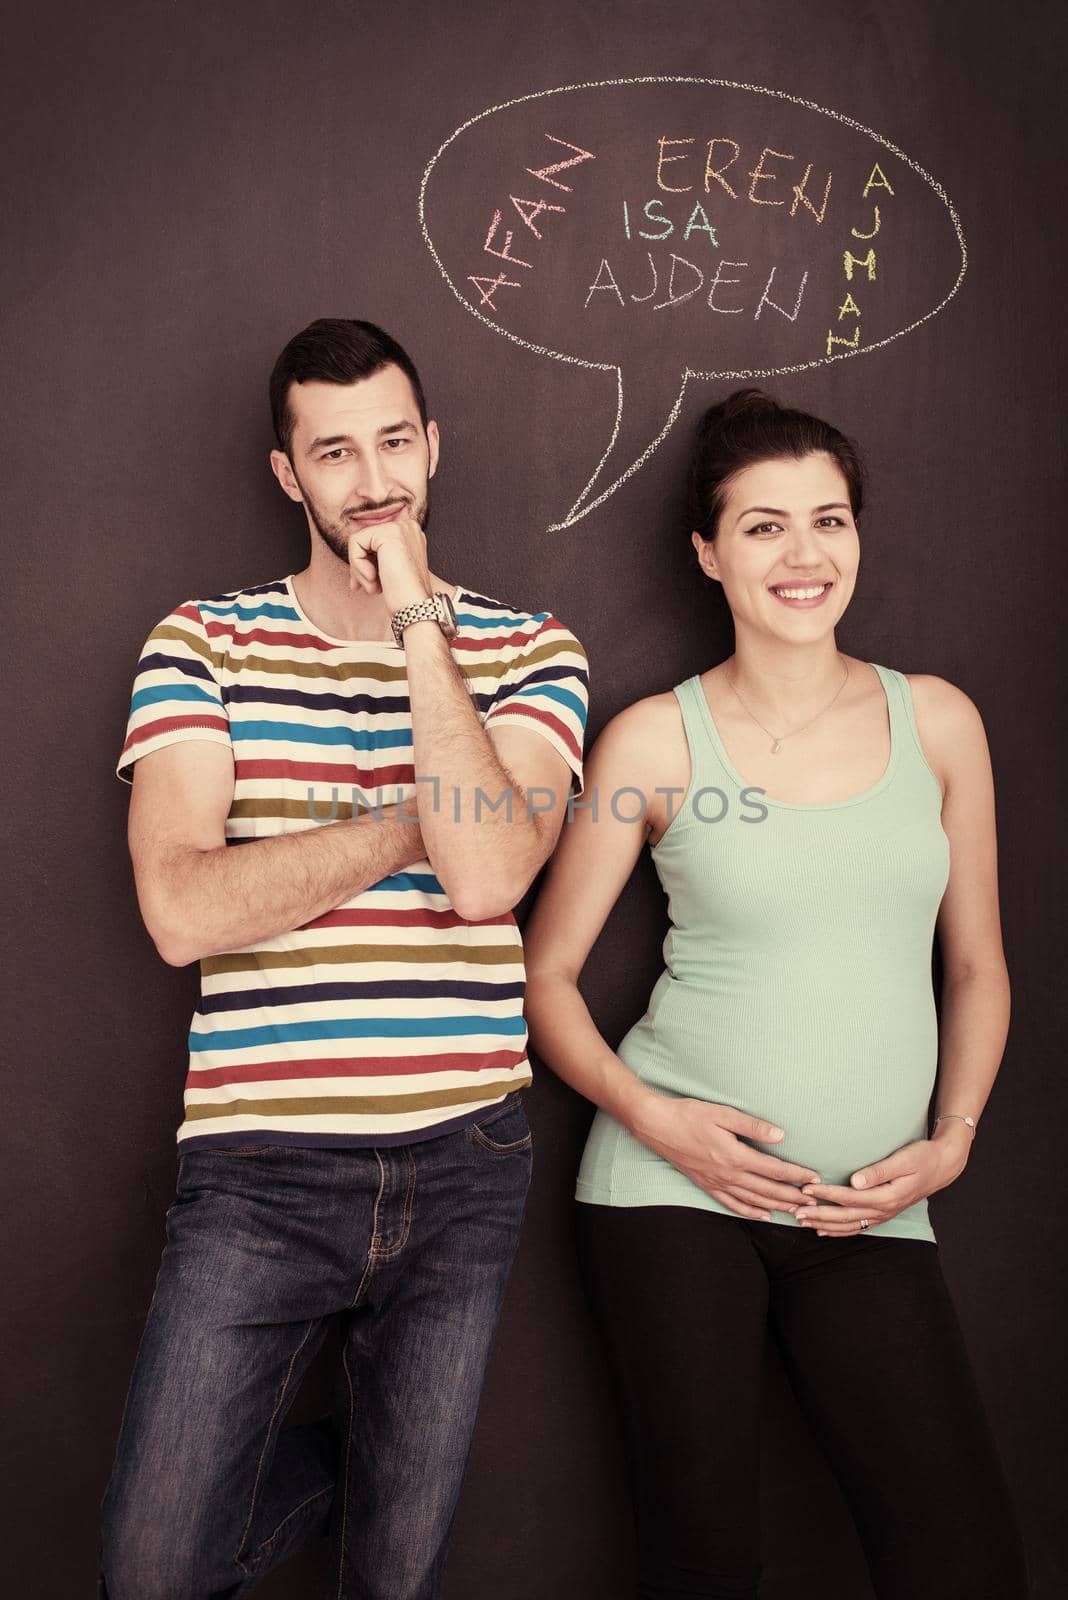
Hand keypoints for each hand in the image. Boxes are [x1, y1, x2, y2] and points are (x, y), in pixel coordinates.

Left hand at [347, 507, 430, 611]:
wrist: (415, 607)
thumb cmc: (404, 595)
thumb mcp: (388, 570)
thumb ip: (375, 557)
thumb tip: (354, 555)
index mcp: (409, 534)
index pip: (374, 541)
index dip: (365, 562)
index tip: (365, 584)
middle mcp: (407, 526)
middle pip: (365, 540)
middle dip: (359, 566)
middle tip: (366, 588)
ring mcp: (399, 527)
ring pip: (358, 541)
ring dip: (358, 569)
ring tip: (372, 587)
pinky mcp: (388, 533)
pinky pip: (355, 543)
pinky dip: (357, 565)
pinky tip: (372, 579)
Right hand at [635, 1097, 820, 1219]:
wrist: (655, 1125)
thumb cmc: (689, 1115)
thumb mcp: (722, 1114)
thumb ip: (753, 1126)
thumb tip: (781, 1135)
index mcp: (735, 1156)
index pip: (774, 1170)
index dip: (797, 1175)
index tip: (815, 1178)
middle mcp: (728, 1174)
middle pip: (768, 1190)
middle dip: (793, 1197)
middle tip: (815, 1203)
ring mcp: (716, 1183)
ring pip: (753, 1201)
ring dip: (777, 1207)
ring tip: (797, 1212)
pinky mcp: (706, 1185)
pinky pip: (732, 1204)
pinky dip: (750, 1212)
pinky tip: (762, 1215)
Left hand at [794, 1134, 970, 1235]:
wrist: (941, 1166)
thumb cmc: (921, 1157)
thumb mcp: (903, 1160)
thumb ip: (878, 1171)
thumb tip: (855, 1180)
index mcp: (886, 1196)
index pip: (849, 1197)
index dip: (826, 1194)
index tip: (806, 1189)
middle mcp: (883, 1210)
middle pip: (845, 1216)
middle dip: (818, 1214)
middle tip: (795, 1211)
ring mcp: (883, 1215)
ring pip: (849, 1225)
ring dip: (825, 1224)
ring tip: (802, 1221)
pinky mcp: (882, 1214)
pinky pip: (857, 1227)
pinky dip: (839, 1231)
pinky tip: (823, 1230)